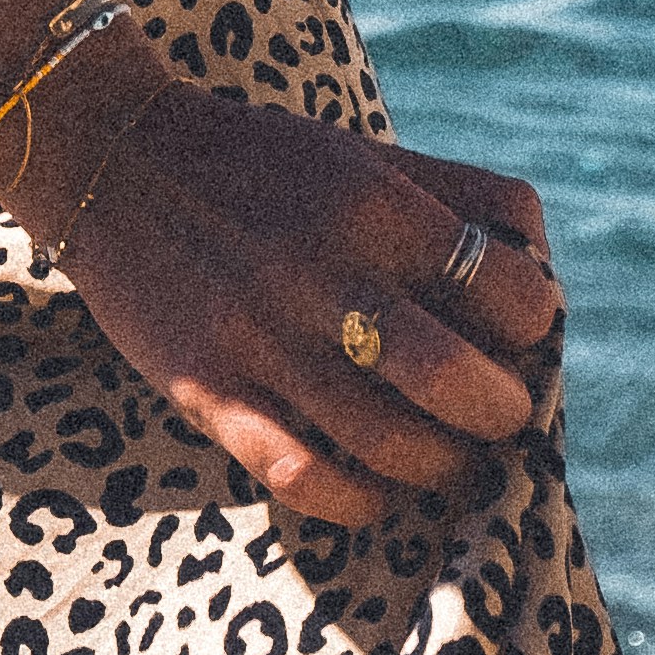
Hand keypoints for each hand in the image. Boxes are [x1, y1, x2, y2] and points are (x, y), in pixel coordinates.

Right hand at [46, 84, 560, 521]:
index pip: (509, 290)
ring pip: (393, 444)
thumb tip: (542, 268)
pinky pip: (305, 479)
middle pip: (459, 381)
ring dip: (443, 466)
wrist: (112, 155)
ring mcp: (263, 338)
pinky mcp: (210, 391)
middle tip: (496, 411)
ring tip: (446, 456)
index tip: (519, 333)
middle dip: (502, 412)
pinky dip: (360, 501)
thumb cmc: (266, 164)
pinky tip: (375, 488)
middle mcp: (324, 270)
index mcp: (375, 203)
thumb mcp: (364, 153)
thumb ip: (461, 194)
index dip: (534, 323)